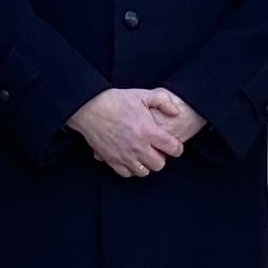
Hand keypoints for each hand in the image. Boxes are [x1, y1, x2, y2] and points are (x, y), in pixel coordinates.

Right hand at [71, 86, 199, 178]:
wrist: (90, 108)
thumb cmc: (116, 100)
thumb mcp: (142, 95)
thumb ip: (163, 101)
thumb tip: (176, 112)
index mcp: (148, 131)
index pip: (173, 149)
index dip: (177, 148)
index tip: (174, 145)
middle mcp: (138, 146)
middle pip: (159, 165)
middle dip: (161, 158)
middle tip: (157, 150)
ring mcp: (124, 155)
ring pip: (144, 172)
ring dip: (146, 164)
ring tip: (143, 155)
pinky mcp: (112, 160)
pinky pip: (127, 173)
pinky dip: (131, 168)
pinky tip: (130, 159)